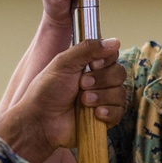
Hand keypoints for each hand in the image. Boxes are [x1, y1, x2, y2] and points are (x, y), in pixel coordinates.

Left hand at [0, 39, 124, 162]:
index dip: (107, 60)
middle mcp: (98, 81)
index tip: (93, 64)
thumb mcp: (63, 63)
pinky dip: (108, 112)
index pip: (112, 55)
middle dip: (101, 80)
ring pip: (120, 93)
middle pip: (119, 73)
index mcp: (89, 65)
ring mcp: (102, 100)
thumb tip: (115, 42)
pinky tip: (95, 114)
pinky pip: (119, 113)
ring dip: (101, 96)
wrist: (40, 120)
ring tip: (82, 101)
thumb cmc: (46, 90)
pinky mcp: (104, 119)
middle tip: (82, 85)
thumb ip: (87, 49)